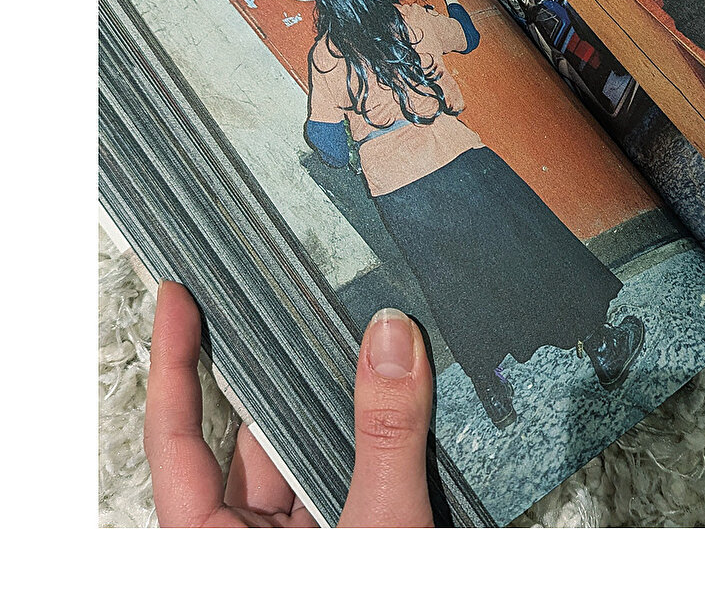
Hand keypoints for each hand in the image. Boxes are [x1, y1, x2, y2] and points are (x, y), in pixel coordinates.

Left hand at [144, 281, 433, 526]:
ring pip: (303, 453)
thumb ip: (384, 435)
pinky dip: (366, 435)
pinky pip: (341, 472)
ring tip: (368, 345)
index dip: (173, 360)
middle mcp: (249, 541)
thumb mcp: (381, 525)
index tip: (177, 297)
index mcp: (217, 544)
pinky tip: (393, 395)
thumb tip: (389, 341)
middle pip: (253, 437)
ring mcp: (295, 541)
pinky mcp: (341, 537)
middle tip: (293, 303)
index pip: (175, 436)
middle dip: (284, 373)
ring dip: (339, 407)